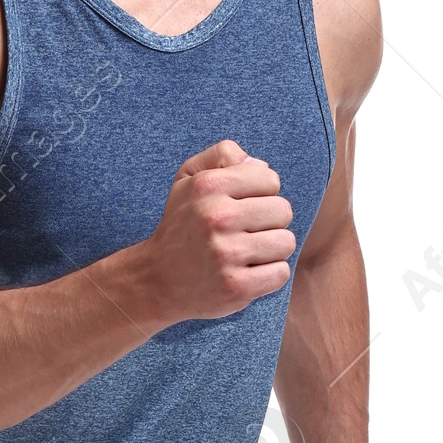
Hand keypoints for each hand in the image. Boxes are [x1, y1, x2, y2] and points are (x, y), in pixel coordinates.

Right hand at [133, 140, 294, 325]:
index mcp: (208, 186)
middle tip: (247, 232)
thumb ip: (222, 155)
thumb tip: (260, 165)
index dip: (261, 194)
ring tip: (248, 253)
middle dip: (270, 222)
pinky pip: (280, 273)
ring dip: (272, 249)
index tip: (243, 207)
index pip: (270, 179)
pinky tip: (249, 273)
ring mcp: (226, 254)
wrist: (157, 280)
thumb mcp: (187, 179)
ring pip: (285, 242)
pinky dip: (270, 274)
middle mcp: (216, 217)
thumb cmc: (181, 225)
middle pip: (283, 211)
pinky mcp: (235, 286)